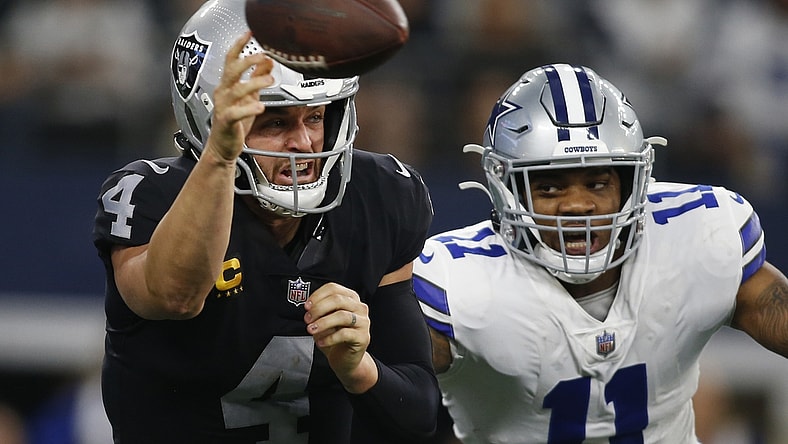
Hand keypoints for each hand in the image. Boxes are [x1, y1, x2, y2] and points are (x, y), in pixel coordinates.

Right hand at [203, 32, 272, 162]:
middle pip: (231, 70)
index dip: (239, 45)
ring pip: (236, 90)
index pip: (231, 59)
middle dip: (247, 60)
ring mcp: (223, 107)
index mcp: (227, 85)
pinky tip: (260, 105)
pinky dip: (248, 108)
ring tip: (269, 80)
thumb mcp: (249, 97)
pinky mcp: (226, 122)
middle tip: (262, 56)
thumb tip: (268, 61)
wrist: (224, 147)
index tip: (250, 33)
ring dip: (253, 82)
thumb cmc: (235, 123)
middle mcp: (223, 93)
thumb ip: (257, 78)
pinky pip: (235, 113)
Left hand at [304, 282, 376, 392]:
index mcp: (350, 298)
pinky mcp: (363, 337)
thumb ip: (320, 311)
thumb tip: (308, 306)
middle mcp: (359, 307)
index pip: (333, 288)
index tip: (306, 306)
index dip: (317, 296)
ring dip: (323, 322)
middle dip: (319, 308)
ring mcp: (363, 322)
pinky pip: (344, 334)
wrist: (346, 360)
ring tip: (311, 330)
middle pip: (338, 299)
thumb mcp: (325, 320)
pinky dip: (329, 338)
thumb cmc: (335, 338)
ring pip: (342, 315)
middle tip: (307, 318)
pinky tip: (321, 342)